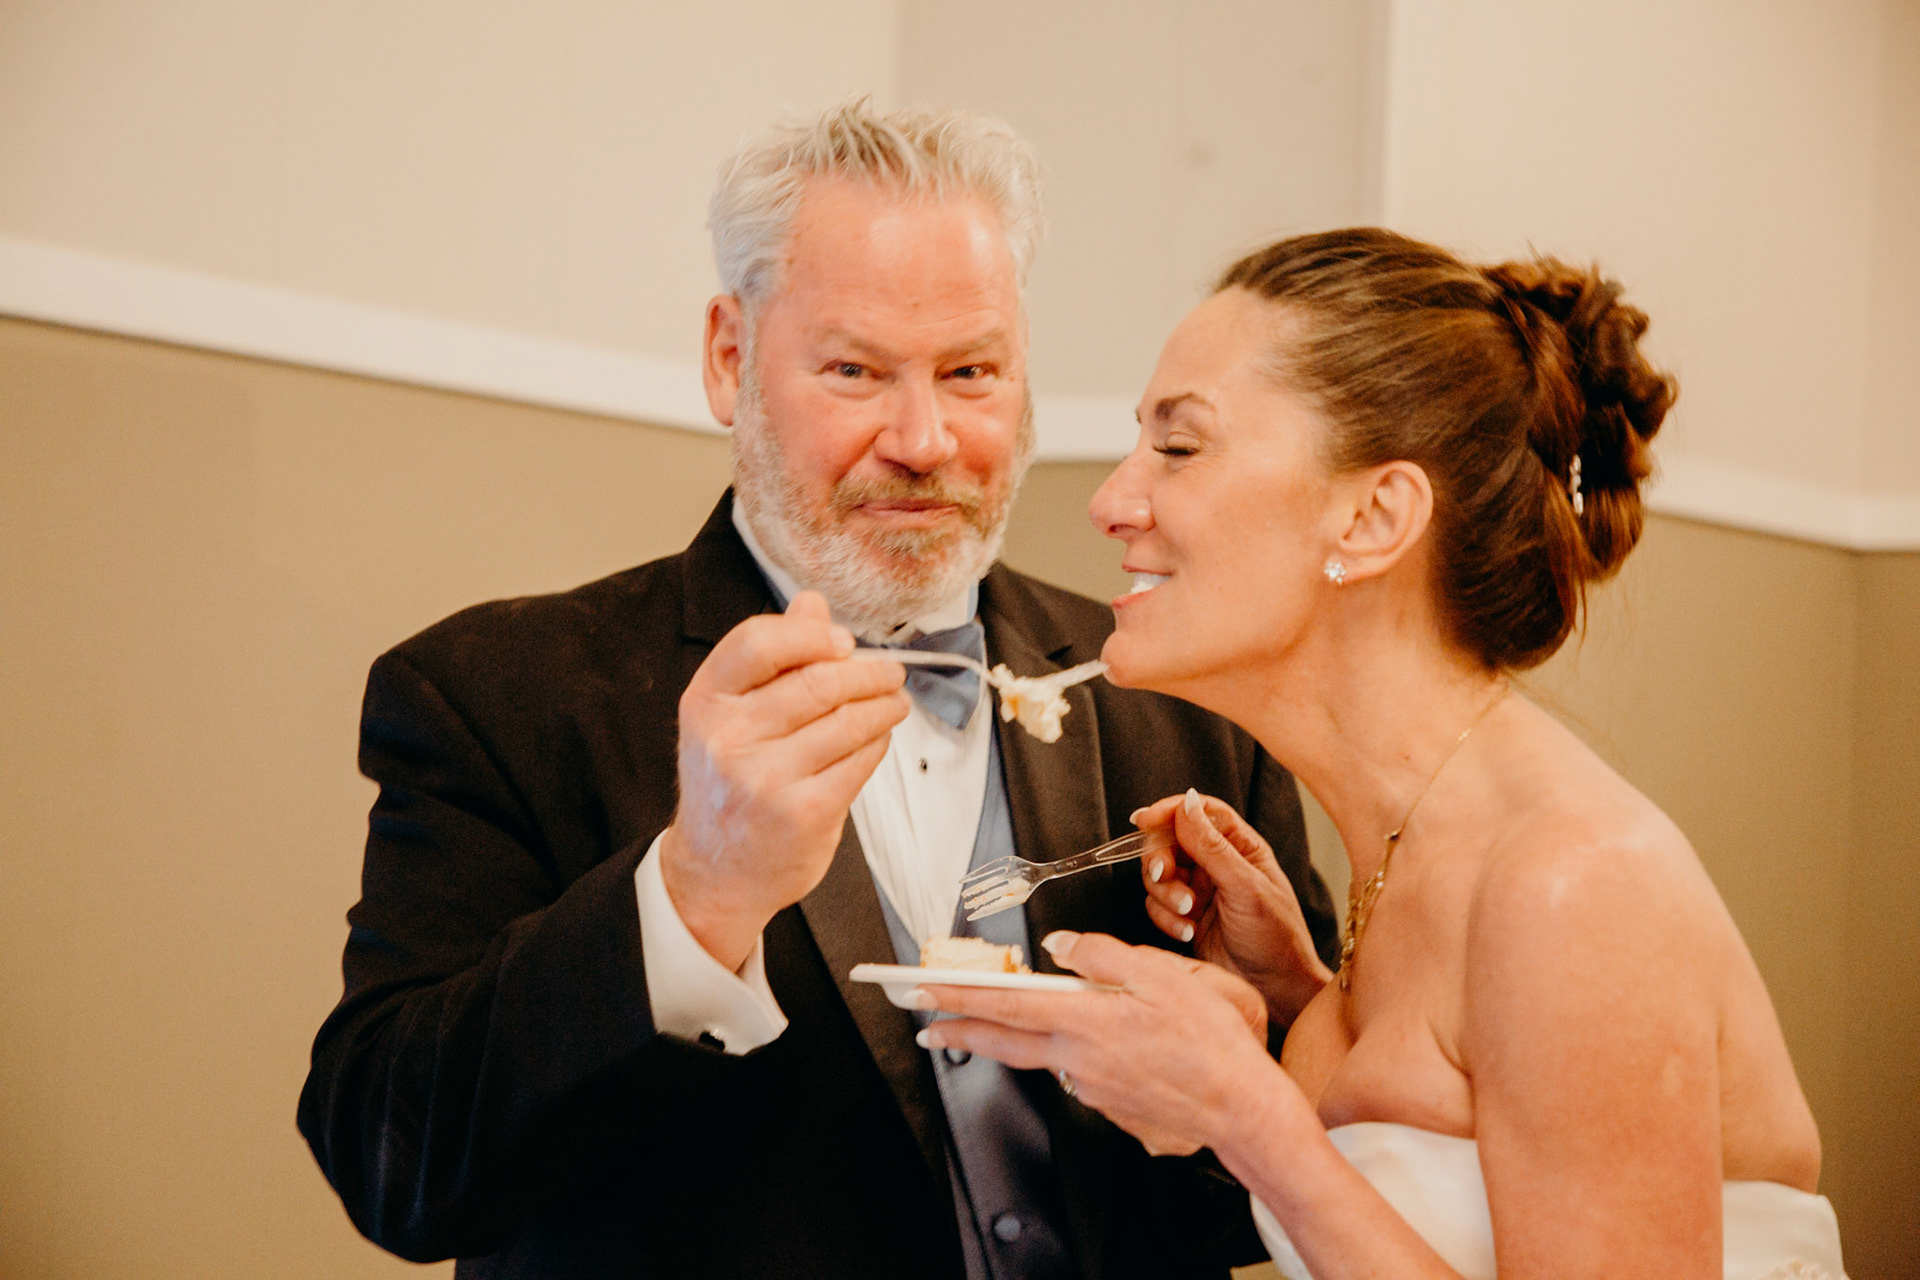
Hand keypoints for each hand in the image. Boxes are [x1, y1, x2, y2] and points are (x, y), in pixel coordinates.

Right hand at [661, 591, 909, 970]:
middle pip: (818, 681)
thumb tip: (812, 603)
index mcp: (706, 701)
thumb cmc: (730, 785)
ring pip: (848, 719)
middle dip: (867, 672)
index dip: (811, 635)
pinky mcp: (804, 812)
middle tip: (890, 672)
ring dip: (884, 705)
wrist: (716, 872)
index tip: (842, 642)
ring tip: (894, 701)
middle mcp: (729, 738)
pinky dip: (877, 743)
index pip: (758, 642)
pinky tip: (877, 739)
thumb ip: (772, 659)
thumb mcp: (732, 716)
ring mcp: (765, 778)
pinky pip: (860, 760)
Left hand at [917, 931, 1300, 1156]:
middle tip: (924, 1023)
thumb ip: (1103, 956)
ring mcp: (1092, 1089)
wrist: (1242, 1108)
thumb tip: (1061, 946)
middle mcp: (1078, 1060)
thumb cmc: (1212, 1043)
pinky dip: (1075, 1055)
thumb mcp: (1161, 976)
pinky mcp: (1111, 1108)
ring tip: (1002, 1020)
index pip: (1005, 1005)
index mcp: (1085, 1022)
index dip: (958, 997)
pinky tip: (1098, 1044)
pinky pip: (1080, 1073)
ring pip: (1044, 1055)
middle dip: (957, 1030)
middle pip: (1003, 1041)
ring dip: (1019, 1039)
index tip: (922, 992)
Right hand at [1135, 789, 1331, 1027]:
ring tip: (1186, 913)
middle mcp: (1217, 864)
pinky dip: (1165, 917)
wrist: (1275, 991)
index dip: (1170, 810)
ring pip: (1159, 873)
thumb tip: (1187, 804)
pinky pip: (1157, 905)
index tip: (1144, 819)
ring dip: (1164, 893)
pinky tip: (1187, 931)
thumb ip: (1213, 847)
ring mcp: (1199, 890)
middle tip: (1164, 876)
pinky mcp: (1185, 916)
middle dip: (1160, 858)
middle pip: (1170, 840)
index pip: (1200, 812)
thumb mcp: (1246, 889)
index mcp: (1241, 847)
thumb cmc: (1277, 939)